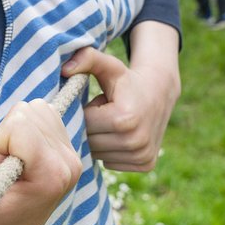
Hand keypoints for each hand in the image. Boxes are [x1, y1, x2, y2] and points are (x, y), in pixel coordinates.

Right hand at [0, 103, 81, 224]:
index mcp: (50, 174)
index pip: (18, 123)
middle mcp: (67, 163)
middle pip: (27, 111)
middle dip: (6, 134)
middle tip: (5, 167)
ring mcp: (71, 156)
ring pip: (36, 107)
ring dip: (15, 129)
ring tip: (13, 161)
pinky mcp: (68, 150)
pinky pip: (43, 114)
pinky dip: (26, 127)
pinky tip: (23, 154)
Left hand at [61, 44, 178, 171]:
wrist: (159, 93)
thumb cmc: (127, 80)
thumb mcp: (108, 65)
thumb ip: (86, 59)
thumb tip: (64, 70)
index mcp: (123, 119)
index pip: (84, 123)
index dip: (84, 112)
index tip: (93, 104)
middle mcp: (135, 141)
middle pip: (89, 141)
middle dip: (89, 127)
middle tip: (100, 114)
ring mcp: (142, 155)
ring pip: (98, 154)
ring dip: (98, 139)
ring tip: (110, 123)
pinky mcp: (146, 165)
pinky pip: (110, 162)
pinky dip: (109, 150)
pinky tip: (118, 135)